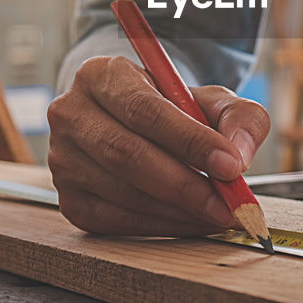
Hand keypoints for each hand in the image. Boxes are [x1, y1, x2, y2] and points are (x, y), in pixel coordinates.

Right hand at [47, 56, 269, 235]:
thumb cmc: (173, 109)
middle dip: (186, 185)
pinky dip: (160, 227)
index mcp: (101, 75)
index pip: (144, 110)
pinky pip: (116, 221)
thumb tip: (239, 154)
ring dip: (177, 210)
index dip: (190, 141)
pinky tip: (191, 222)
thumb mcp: (210, 100)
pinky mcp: (69, 199)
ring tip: (218, 214)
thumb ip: (238, 117)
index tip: (231, 166)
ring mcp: (63, 160)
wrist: (134, 124)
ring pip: (123, 192)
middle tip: (229, 204)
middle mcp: (71, 114)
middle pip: (128, 154)